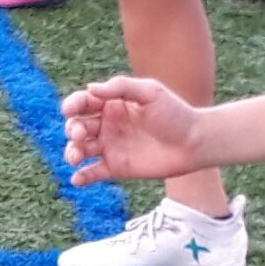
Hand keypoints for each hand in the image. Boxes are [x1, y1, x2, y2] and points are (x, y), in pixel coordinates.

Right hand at [63, 76, 207, 184]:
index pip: (83, 103)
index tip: (70, 110)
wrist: (194, 142)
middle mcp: (108, 125)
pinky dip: (82, 176)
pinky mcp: (117, 168)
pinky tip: (78, 178)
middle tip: (80, 135)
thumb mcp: (150, 92)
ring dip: (72, 152)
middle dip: (72, 130)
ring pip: (80, 150)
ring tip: (76, 157)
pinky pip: (93, 172)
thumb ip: (121, 87)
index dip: (72, 105)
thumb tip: (90, 89)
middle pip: (77, 126)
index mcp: (113, 103)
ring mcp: (110, 147)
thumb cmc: (175, 113)